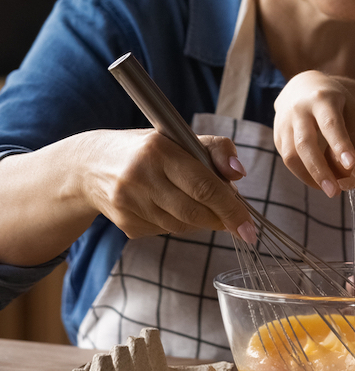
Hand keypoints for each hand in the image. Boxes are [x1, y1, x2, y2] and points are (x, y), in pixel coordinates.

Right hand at [75, 128, 256, 241]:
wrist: (89, 166)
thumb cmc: (148, 150)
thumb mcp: (180, 138)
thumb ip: (216, 150)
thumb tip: (239, 174)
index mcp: (159, 151)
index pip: (205, 187)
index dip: (231, 210)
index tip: (250, 228)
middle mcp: (140, 177)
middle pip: (196, 212)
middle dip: (220, 219)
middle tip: (234, 220)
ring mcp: (129, 204)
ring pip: (183, 225)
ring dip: (200, 219)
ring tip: (195, 201)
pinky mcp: (126, 224)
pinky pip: (166, 231)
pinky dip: (178, 223)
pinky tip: (168, 206)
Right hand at [274, 70, 354, 196]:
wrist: (302, 86)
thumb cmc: (333, 101)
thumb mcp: (350, 108)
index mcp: (321, 99)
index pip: (330, 124)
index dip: (340, 145)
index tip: (351, 165)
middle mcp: (298, 109)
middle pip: (305, 143)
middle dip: (320, 170)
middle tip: (335, 192)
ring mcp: (283, 123)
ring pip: (291, 155)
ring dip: (310, 177)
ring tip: (330, 190)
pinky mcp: (277, 136)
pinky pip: (288, 160)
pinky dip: (303, 174)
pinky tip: (319, 182)